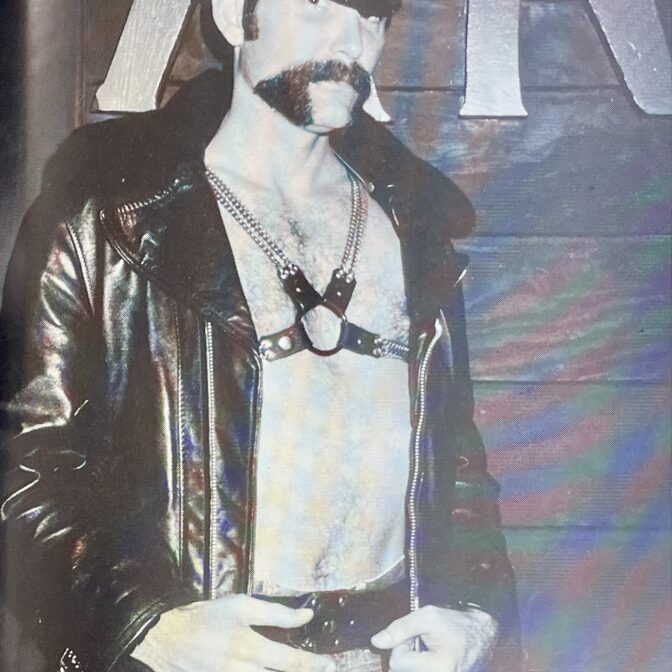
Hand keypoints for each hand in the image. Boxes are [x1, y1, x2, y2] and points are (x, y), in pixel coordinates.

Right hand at [131, 593, 335, 671]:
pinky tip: (270, 671)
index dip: (313, 663)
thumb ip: (275, 612)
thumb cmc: (207, 617)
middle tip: (324, 668)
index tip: (332, 663)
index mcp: (248, 648)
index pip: (290, 661)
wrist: (166, 640)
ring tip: (303, 670)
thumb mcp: (240, 605)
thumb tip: (306, 615)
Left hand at [370, 605, 497, 671]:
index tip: (417, 635)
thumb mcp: (427, 617)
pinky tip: (428, 658)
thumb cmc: (456, 623)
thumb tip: (376, 642)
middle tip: (421, 641)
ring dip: (411, 661)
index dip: (402, 643)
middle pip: (400, 671)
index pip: (397, 662)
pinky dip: (417, 665)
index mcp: (438, 668)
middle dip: (406, 654)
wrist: (482, 635)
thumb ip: (400, 628)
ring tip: (426, 649)